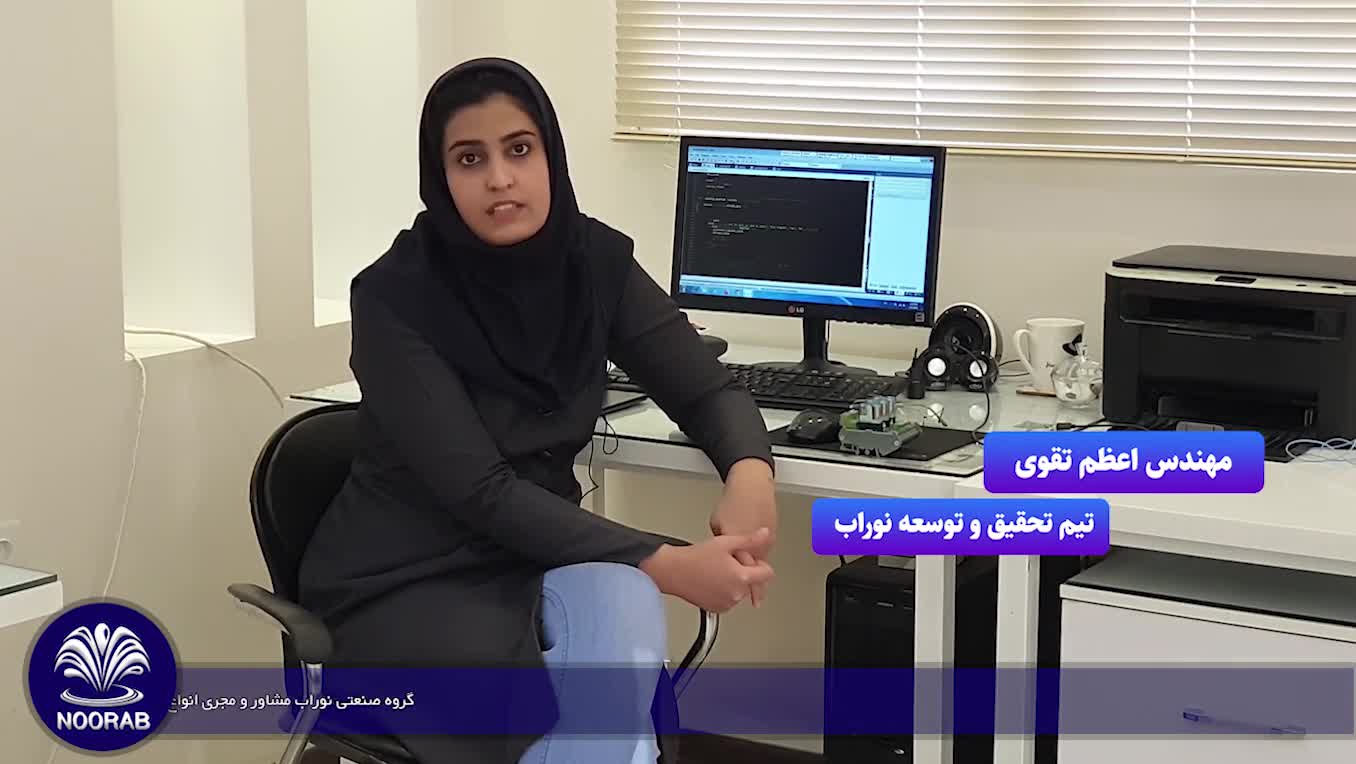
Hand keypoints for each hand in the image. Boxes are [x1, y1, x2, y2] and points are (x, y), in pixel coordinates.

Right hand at [639, 531, 774, 613]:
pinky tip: (712, 581)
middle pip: (752, 582)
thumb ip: (749, 540)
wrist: (673, 571)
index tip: (749, 559)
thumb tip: (766, 534)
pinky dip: (725, 592)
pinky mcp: (717, 609)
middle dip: (744, 572)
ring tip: (716, 570)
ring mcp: (727, 604)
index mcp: (742, 577)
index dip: (760, 564)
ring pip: (740, 591)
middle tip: (726, 561)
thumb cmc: (695, 557)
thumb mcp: (725, 542)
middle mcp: (736, 594)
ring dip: (734, 582)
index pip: (767, 573)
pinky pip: (729, 600)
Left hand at [710, 459, 776, 606]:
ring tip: (755, 578)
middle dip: (755, 585)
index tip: (751, 600)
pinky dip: (761, 554)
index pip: (742, 572)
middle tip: (756, 599)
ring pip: (761, 561)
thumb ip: (719, 545)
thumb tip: (718, 554)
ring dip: (756, 568)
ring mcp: (765, 540)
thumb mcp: (717, 525)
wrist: (751, 486)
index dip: (746, 588)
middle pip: (755, 571)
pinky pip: (766, 549)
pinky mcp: (772, 534)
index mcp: (738, 545)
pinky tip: (756, 555)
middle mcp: (754, 546)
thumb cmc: (733, 502)